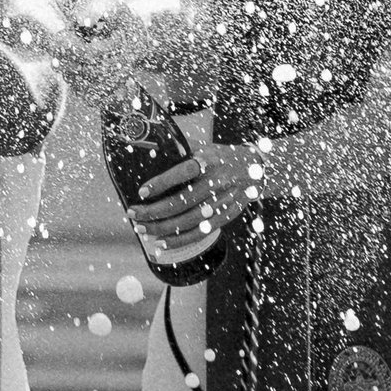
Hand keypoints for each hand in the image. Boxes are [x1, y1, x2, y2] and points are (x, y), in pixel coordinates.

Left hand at [133, 144, 221, 271]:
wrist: (257, 169)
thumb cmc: (222, 157)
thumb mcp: (205, 147)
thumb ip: (181, 151)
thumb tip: (150, 148)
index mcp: (210, 160)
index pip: (183, 172)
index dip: (162, 183)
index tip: (141, 192)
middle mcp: (217, 181)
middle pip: (183, 201)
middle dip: (154, 211)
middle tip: (133, 213)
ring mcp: (223, 201)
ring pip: (189, 220)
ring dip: (162, 228)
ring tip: (141, 229)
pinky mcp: (227, 217)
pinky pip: (201, 233)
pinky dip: (180, 240)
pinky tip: (161, 243)